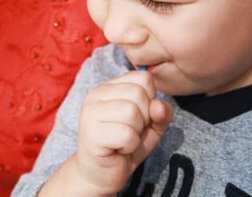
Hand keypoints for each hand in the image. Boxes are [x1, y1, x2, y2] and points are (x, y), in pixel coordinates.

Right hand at [75, 71, 172, 195]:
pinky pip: (127, 135)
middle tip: (129, 132)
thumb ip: (161, 113)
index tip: (138, 117)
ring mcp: (90, 112)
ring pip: (132, 113)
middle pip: (138, 93)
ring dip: (136, 133)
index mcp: (109, 87)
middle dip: (144, 118)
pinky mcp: (91, 133)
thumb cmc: (124, 146)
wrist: (101, 174)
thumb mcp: (150, 126)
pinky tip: (118, 149)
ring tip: (123, 140)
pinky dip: (130, 146)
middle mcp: (96, 94)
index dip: (150, 100)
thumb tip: (159, 106)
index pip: (143, 78)